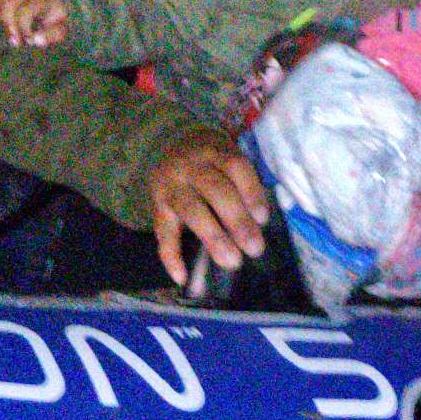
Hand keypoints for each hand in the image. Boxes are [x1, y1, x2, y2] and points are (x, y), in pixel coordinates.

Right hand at [0, 0, 75, 50]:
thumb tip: (35, 40)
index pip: (26, 9)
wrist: (59, 2)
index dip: (23, 26)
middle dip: (8, 23)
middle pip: (9, 1)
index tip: (27, 40)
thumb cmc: (59, 18)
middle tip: (15, 43)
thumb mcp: (62, 27)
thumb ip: (52, 34)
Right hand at [145, 142, 273, 281]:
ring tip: (232, 261)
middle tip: (255, 248)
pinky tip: (182, 277)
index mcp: (216, 151)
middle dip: (237, 221)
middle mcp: (191, 166)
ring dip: (213, 238)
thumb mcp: (228, 158)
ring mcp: (171, 185)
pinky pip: (163, 232)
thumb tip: (260, 223)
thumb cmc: (213, 161)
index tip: (263, 219)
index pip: (236, 167)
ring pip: (192, 211)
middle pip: (216, 191)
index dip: (251, 193)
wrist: (172, 142)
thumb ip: (243, 183)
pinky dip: (171, 256)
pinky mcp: (157, 205)